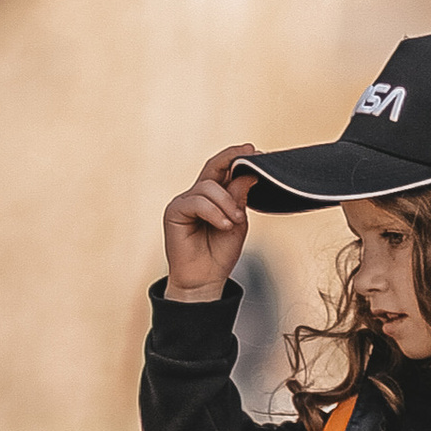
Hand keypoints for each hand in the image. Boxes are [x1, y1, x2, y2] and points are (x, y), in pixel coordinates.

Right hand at [162, 143, 255, 301]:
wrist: (205, 279)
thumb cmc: (220, 253)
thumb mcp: (237, 222)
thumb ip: (239, 198)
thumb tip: (248, 174)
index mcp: (214, 195)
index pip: (224, 168)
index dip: (237, 157)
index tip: (255, 151)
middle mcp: (198, 194)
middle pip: (213, 166)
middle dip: (232, 158)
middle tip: (250, 155)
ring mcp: (185, 201)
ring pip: (209, 186)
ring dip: (227, 203)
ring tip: (235, 222)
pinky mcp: (174, 211)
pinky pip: (198, 202)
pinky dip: (214, 212)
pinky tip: (224, 225)